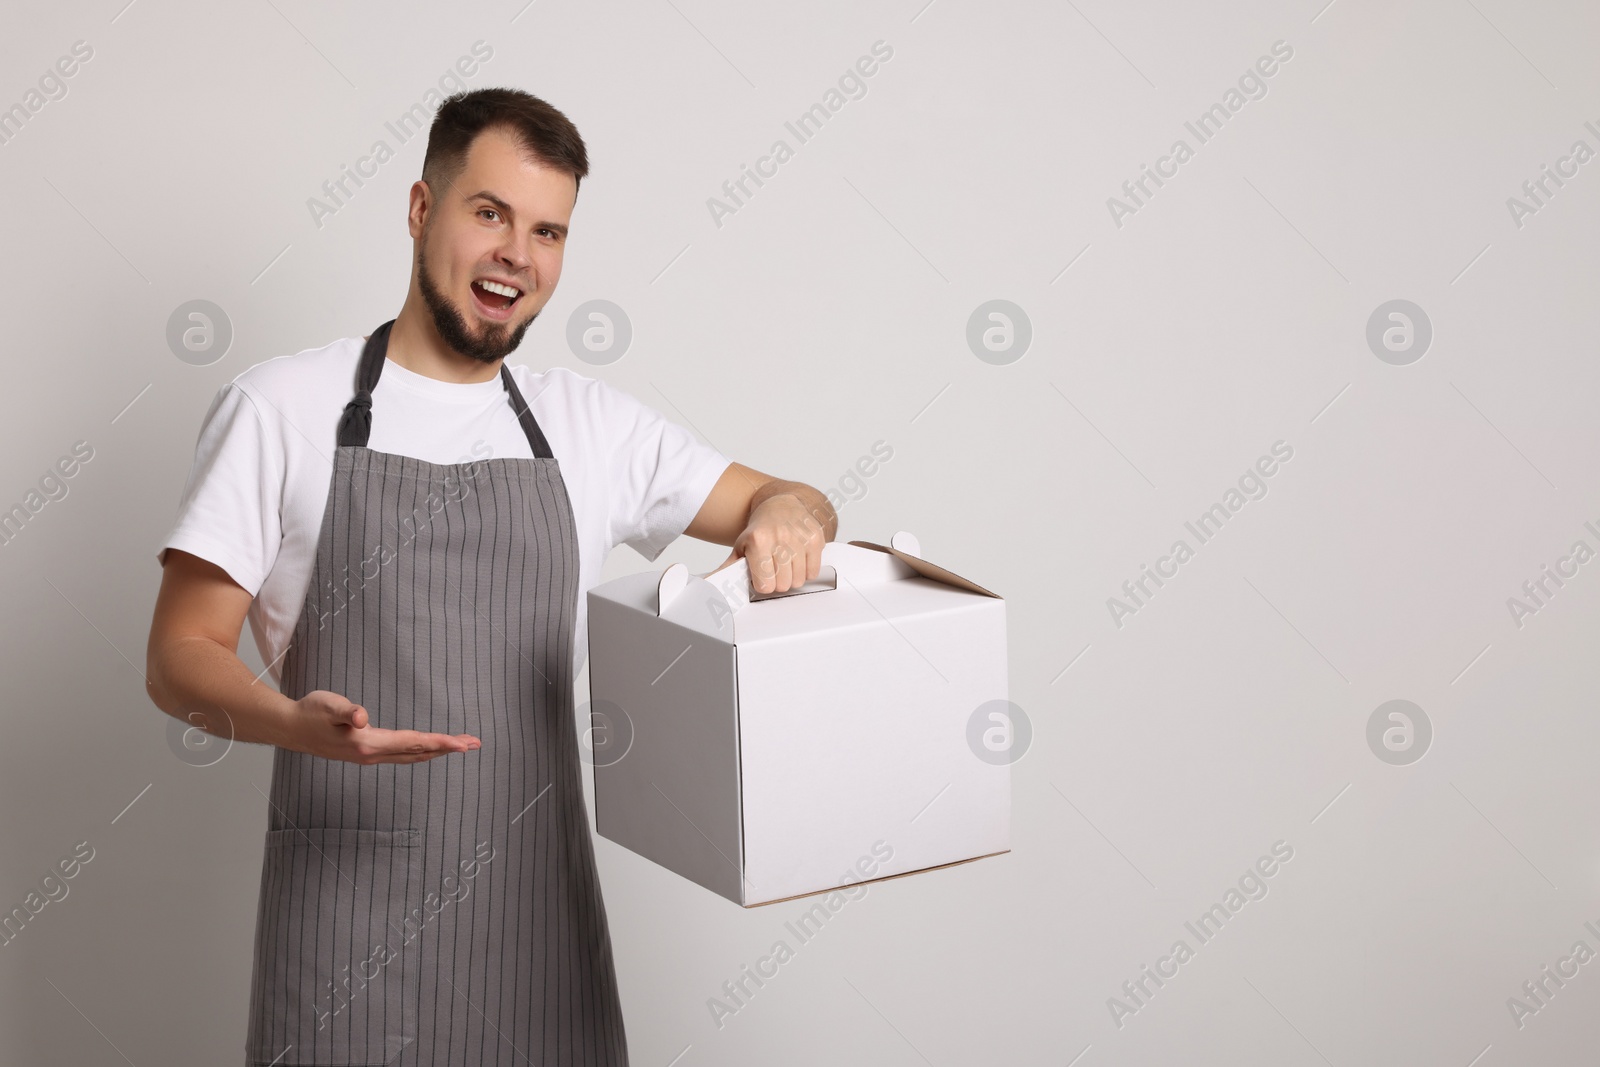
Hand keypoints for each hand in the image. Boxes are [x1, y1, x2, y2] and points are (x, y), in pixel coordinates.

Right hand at [290, 690, 480, 764]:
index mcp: (368, 743)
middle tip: (475, 744)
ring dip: (437, 750)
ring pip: (411, 755)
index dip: (440, 742)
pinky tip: (427, 749)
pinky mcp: (365, 753)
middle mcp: (372, 754)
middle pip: (418, 752)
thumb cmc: (310, 712)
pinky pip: (402, 755)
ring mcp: (369, 756)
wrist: (290, 728)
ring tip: (460, 746)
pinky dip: (421, 751)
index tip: (463, 744)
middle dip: (448, 748)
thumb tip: (362, 717)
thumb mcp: (327, 705)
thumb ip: (346, 710)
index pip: (412, 743)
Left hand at [714, 493, 826, 592]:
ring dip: (792, 577)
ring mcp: (800, 537)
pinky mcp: (816, 538)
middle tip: (773, 569)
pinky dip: (806, 571)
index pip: (765, 585)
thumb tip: (711, 585)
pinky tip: (798, 559)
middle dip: (778, 582)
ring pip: (799, 580)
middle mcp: (780, 537)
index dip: (763, 584)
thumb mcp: (741, 546)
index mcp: (759, 540)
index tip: (761, 576)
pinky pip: (813, 572)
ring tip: (785, 563)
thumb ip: (728, 568)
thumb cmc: (761, 529)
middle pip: (783, 585)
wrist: (780, 506)